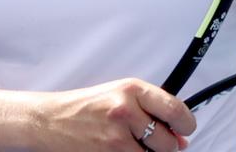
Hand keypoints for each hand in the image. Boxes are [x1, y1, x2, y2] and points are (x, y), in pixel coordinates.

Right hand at [31, 78, 194, 151]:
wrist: (49, 121)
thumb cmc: (85, 107)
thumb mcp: (119, 96)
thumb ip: (151, 110)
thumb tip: (180, 137)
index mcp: (131, 90)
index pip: (176, 110)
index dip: (187, 125)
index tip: (185, 131)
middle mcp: (125, 111)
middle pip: (168, 142)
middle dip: (164, 146)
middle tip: (151, 142)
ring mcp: (115, 138)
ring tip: (129, 145)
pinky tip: (119, 151)